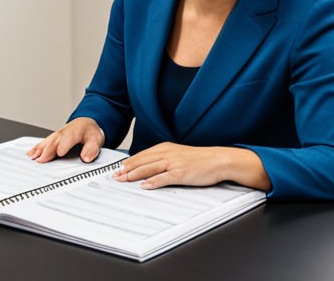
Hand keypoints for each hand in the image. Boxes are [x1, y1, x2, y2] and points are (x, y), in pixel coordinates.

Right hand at [26, 117, 104, 163]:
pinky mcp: (53, 138)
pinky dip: (36, 148)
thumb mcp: (96, 139)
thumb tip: (85, 158)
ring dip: (39, 149)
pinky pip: (44, 142)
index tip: (59, 153)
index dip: (64, 146)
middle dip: (47, 150)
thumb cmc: (90, 132)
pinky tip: (30, 154)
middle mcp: (63, 133)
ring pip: (47, 142)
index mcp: (75, 132)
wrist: (85, 122)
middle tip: (41, 160)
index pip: (68, 139)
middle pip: (54, 142)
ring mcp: (57, 135)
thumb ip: (92, 149)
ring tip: (33, 157)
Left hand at [112, 142, 271, 190]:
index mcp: (165, 148)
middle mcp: (167, 153)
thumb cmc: (200, 159)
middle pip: (142, 161)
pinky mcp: (181, 173)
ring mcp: (174, 163)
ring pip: (149, 168)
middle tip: (115, 176)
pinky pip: (164, 177)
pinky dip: (153, 182)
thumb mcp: (179, 154)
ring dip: (134, 174)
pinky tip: (144, 186)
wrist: (218, 159)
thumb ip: (164, 159)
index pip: (142, 155)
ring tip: (123, 180)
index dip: (129, 162)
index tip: (118, 168)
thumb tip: (149, 168)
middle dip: (127, 169)